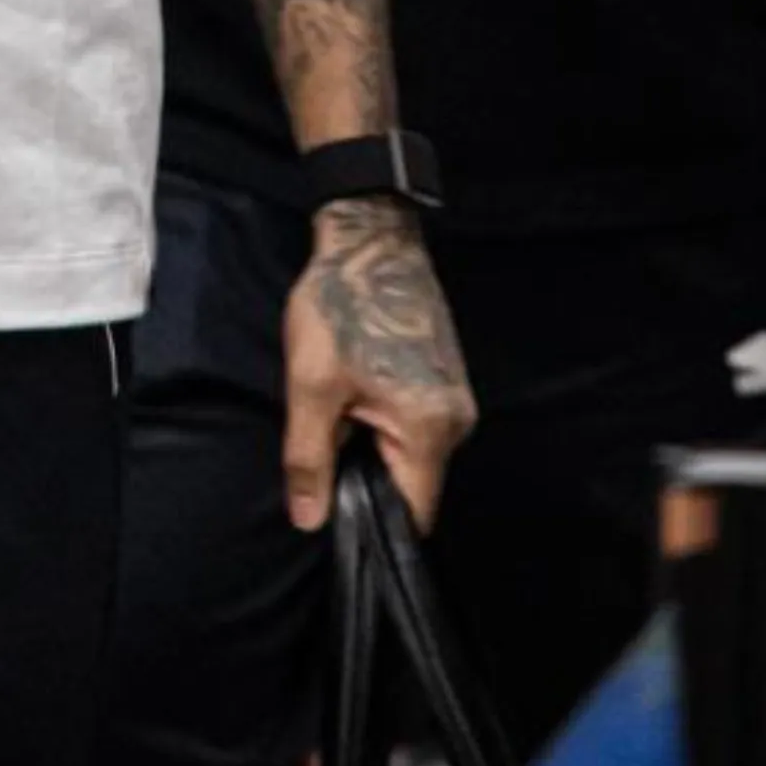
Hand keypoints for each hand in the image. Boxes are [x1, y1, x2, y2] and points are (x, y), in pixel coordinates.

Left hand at [282, 201, 475, 533]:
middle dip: (366, 479)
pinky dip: (383, 425)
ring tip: (338, 413)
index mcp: (431, 430)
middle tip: (324, 450)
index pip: (413, 513)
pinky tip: (356, 396)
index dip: (373, 524)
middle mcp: (457, 422)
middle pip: (412, 484)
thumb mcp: (311, 386)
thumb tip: (308, 520)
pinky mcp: (446, 382)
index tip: (336, 519)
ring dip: (372, 447)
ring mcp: (456, 400)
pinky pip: (416, 427)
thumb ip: (310, 460)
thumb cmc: (339, 308)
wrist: (370, 241)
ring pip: (411, 455)